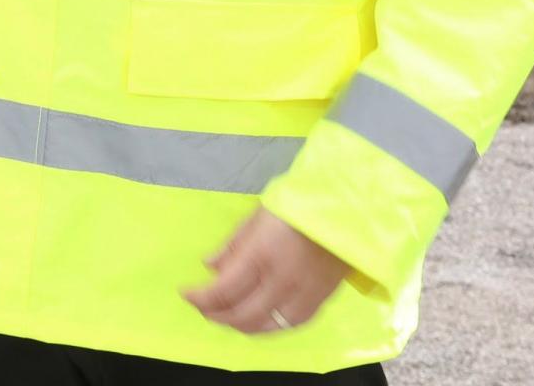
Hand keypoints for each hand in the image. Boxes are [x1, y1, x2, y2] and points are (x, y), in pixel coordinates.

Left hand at [183, 208, 351, 334]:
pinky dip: (269, 327)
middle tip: (203, 309)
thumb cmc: (297, 208)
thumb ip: (233, 246)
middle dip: (217, 316)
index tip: (186, 294)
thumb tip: (210, 267)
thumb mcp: (257, 218)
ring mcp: (303, 295)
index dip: (200, 298)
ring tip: (226, 317)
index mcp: (261, 255)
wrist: (347, 212)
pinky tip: (258, 320)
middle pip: (243, 315)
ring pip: (267, 326)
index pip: (223, 290)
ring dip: (241, 326)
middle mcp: (282, 281)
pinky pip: (290, 325)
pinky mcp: (321, 301)